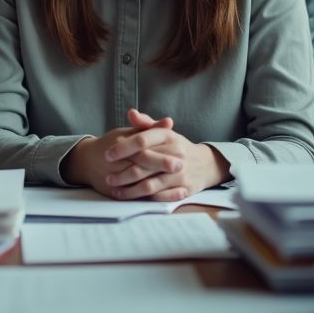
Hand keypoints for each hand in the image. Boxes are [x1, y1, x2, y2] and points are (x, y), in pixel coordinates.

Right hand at [59, 113, 174, 196]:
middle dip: (161, 167)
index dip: (160, 155)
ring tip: (179, 186)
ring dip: (159, 186)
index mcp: (121, 144)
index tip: (179, 157)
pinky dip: (152, 198)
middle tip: (181, 168)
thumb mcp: (128, 132)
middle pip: (141, 166)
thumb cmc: (112, 144)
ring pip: (137, 184)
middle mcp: (117, 162)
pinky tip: (168, 197)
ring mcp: (115, 179)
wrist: (86, 162)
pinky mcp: (115, 192)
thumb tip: (169, 122)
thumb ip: (149, 128)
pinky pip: (134, 198)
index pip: (142, 149)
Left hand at [102, 108, 230, 201]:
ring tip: (115, 190)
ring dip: (130, 190)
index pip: (141, 141)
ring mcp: (180, 173)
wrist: (206, 164)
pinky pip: (160, 197)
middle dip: (122, 173)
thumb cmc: (177, 147)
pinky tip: (133, 198)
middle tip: (108, 177)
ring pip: (150, 185)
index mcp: (168, 136)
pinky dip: (145, 199)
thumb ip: (145, 124)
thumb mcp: (164, 132)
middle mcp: (175, 154)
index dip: (122, 148)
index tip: (107, 154)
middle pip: (143, 165)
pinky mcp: (184, 190)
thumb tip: (130, 113)